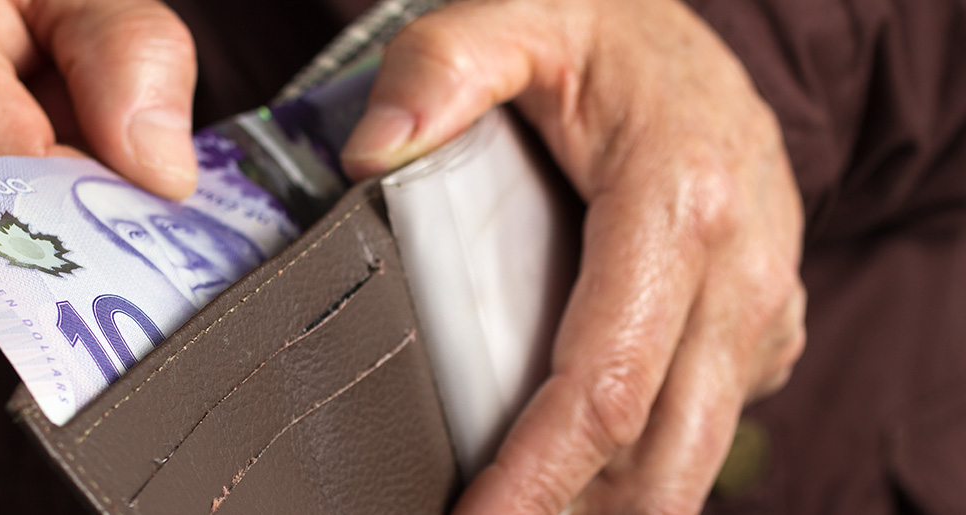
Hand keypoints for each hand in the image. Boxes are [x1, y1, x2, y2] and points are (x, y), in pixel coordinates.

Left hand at [343, 0, 805, 512]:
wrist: (697, 37)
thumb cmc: (605, 31)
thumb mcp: (517, 18)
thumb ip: (440, 70)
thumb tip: (369, 154)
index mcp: (679, 203)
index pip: (605, 383)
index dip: (537, 476)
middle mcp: (743, 268)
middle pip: (667, 452)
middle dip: (579, 513)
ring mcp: (766, 300)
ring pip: (697, 450)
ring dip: (616, 502)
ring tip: (528, 508)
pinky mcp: (765, 320)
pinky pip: (711, 418)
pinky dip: (649, 460)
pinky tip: (583, 466)